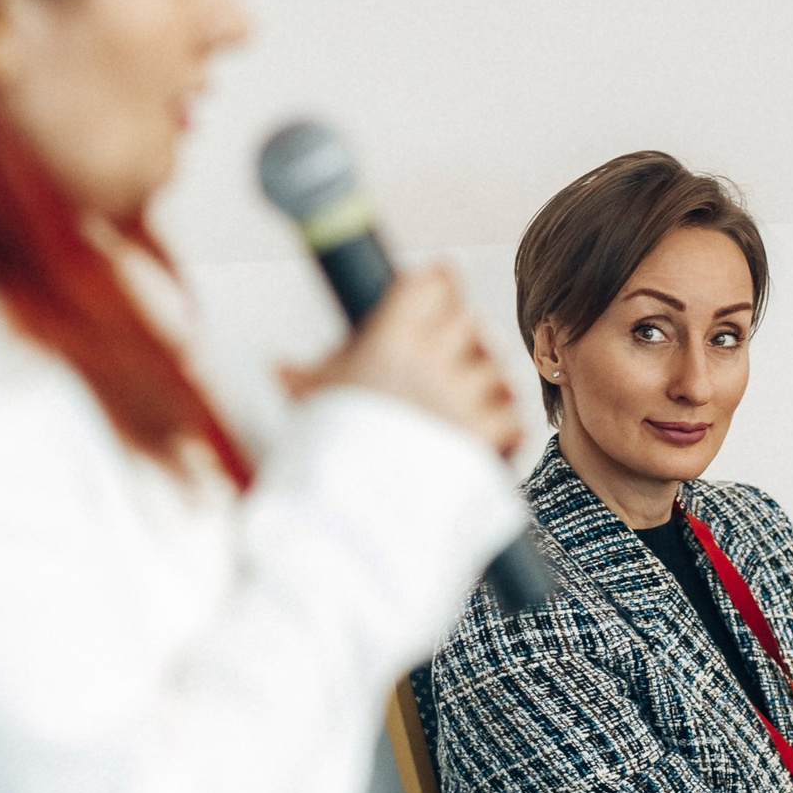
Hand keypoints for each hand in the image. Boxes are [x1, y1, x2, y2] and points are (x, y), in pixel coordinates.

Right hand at [280, 266, 523, 459]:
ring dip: (484, 386)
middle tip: (445, 360)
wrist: (352, 509)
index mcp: (389, 339)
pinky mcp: (487, 436)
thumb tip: (279, 367)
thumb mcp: (311, 403)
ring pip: (496, 370)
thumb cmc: (329, 451)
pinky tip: (479, 439)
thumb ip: (305, 377)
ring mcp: (464, 397)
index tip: (440, 287)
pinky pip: (513, 417)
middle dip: (460, 338)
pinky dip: (503, 429)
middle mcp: (431, 360)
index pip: (431, 284)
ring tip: (460, 408)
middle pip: (469, 321)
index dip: (438, 284)